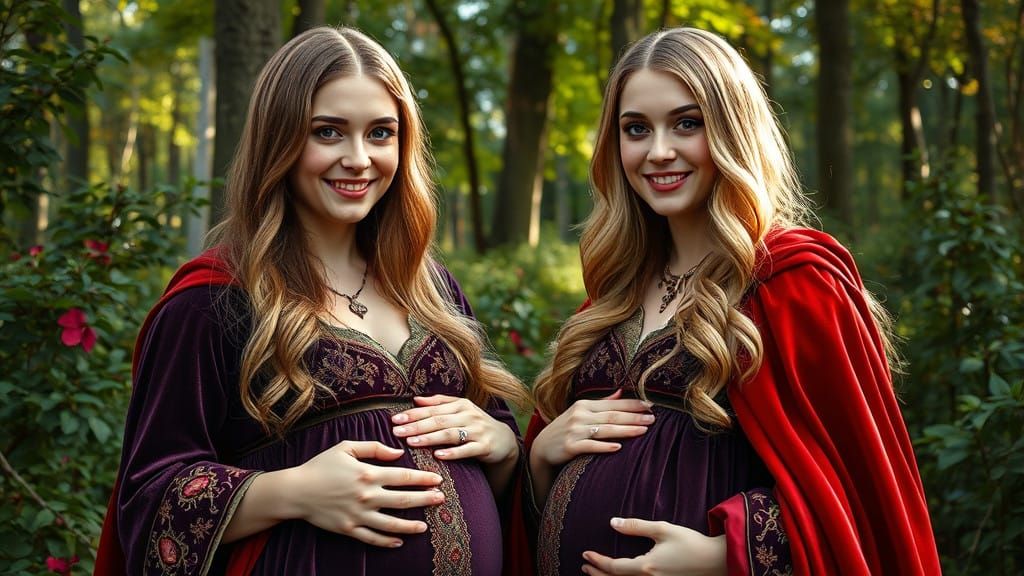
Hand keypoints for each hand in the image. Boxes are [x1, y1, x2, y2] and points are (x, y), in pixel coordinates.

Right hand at [294, 440, 445, 547]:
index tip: (437, 480)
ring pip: (391, 524)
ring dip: (411, 525)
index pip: (403, 476)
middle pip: (403, 500)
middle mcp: (366, 496)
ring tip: (425, 526)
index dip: (423, 478)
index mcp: (368, 473)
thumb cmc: (320, 466)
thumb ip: (374, 448)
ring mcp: (358, 515)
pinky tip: (399, 541)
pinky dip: (387, 542)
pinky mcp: (349, 529)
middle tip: (440, 500)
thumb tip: (398, 452)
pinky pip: (372, 538)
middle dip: (425, 500)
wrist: (296, 491)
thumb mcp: (346, 447)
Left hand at [391, 394, 517, 463]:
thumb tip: (416, 399)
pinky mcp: (485, 446)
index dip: (413, 414)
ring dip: (430, 438)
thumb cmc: (475, 424)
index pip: (433, 409)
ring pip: (450, 434)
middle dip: (416, 426)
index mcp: (460, 405)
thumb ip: (439, 403)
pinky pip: (467, 449)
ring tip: (412, 442)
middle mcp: (468, 415)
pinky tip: (438, 455)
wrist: (504, 440)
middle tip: (397, 432)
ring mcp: (477, 431)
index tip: (395, 420)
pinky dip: (453, 452)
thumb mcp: (460, 410)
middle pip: (439, 420)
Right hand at [531, 389, 653, 469]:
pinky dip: (605, 446)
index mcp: (584, 405)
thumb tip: (621, 391)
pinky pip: (590, 446)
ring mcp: (574, 431)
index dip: (632, 404)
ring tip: (643, 431)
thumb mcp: (580, 412)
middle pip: (612, 416)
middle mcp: (579, 415)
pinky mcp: (570, 446)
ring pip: (605, 430)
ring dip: (626, 430)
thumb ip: (601, 403)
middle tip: (653, 419)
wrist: (541, 447)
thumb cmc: (566, 428)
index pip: (613, 404)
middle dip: (634, 417)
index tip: (651, 406)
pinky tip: (619, 447)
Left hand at [582, 518, 725, 575]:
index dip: (597, 562)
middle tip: (585, 567)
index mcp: (647, 567)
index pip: (614, 567)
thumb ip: (636, 526)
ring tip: (599, 573)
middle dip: (599, 574)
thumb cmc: (691, 543)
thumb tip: (613, 523)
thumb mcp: (662, 529)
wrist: (717, 561)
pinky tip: (624, 575)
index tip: (585, 555)